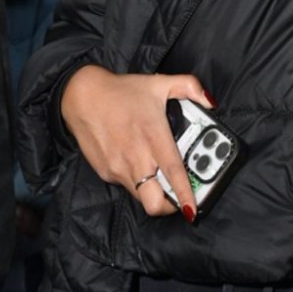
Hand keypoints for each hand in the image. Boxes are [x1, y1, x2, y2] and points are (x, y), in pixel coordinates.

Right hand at [61, 64, 211, 219]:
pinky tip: (135, 161)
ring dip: (153, 193)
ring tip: (158, 176)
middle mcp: (136, 158)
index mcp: (153, 137)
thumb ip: (189, 87)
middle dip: (169, 207)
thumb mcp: (159, 82)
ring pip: (141, 197)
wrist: (83, 96)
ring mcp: (119, 168)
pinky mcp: (106, 172)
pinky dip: (136, 180)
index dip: (185, 195)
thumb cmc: (122, 91)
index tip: (193, 209)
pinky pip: (126, 185)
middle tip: (177, 196)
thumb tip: (209, 101)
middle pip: (154, 202)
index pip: (173, 173)